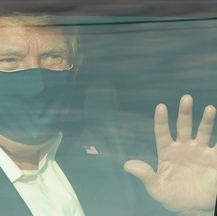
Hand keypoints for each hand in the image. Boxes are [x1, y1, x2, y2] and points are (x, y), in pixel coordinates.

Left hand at [124, 95, 216, 214]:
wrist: (192, 208)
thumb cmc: (171, 197)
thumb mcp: (156, 188)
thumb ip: (145, 175)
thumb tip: (127, 165)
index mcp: (167, 152)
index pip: (162, 133)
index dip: (161, 120)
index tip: (160, 107)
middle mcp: (183, 148)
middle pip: (183, 126)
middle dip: (185, 113)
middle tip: (186, 98)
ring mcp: (199, 152)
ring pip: (203, 132)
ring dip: (206, 120)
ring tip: (209, 109)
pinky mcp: (214, 160)